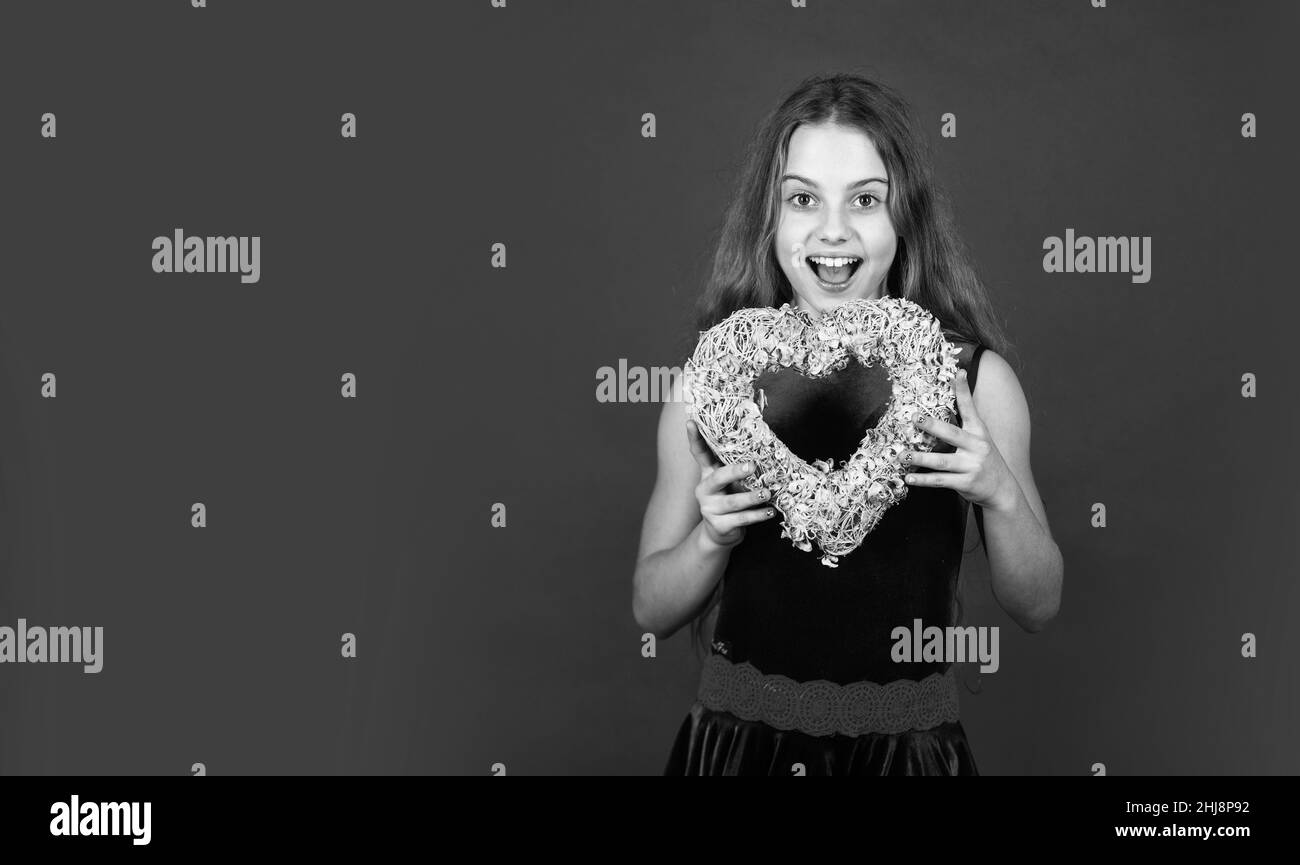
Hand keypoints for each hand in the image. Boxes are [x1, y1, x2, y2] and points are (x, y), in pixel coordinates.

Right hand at [686, 419, 776, 547]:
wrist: (721, 533)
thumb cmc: (730, 500)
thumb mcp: (730, 482)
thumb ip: (738, 467)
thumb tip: (762, 446)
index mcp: (707, 474)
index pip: (699, 454)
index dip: (695, 438)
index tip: (690, 422)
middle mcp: (705, 490)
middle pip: (718, 478)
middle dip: (735, 472)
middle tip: (752, 466)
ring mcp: (710, 509)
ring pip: (732, 502)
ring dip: (752, 497)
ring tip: (767, 493)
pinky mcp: (719, 525)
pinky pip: (741, 519)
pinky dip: (757, 515)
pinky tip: (769, 512)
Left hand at [902, 368, 1019, 511]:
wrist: (1002, 489)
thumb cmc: (984, 459)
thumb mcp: (980, 439)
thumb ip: (963, 425)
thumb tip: (940, 408)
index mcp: (979, 432)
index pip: (970, 408)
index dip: (964, 390)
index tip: (959, 372)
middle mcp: (977, 447)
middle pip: (952, 434)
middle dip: (932, 425)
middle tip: (914, 417)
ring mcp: (972, 466)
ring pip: (941, 461)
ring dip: (920, 458)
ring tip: (901, 455)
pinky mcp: (966, 483)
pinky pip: (940, 480)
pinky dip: (923, 480)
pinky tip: (908, 478)